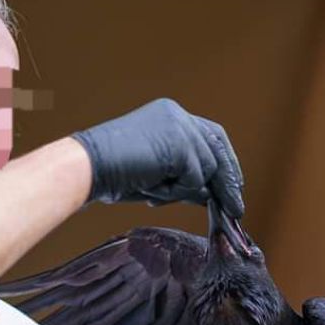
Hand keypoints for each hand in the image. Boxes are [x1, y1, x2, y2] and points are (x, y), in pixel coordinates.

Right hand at [71, 98, 243, 216]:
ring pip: (207, 169)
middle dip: (227, 181)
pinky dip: (177, 191)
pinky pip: (195, 179)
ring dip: (186, 189)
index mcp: (170, 116)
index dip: (226, 163)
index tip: (235, 187)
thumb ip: (186, 179)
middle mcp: (178, 115)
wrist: (88, 167)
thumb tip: (210, 195)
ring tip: (154, 191)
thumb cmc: (113, 173)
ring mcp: (180, 127)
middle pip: (218, 149)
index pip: (211, 137)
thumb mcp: (157, 175)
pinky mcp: (181, 144)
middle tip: (235, 208)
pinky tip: (152, 189)